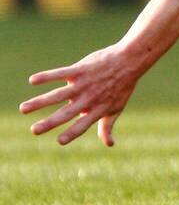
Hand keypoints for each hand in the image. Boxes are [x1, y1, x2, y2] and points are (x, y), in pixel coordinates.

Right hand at [21, 45, 141, 146]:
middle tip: (34, 130)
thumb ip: (107, 126)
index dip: (72, 133)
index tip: (60, 141)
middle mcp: (88, 99)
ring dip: (40, 102)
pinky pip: (61, 73)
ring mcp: (83, 84)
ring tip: (24, 108)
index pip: (82, 125)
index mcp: (96, 110)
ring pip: (58, 95)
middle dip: (50, 122)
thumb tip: (109, 144)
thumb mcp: (116, 108)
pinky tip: (32, 80)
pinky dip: (47, 76)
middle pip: (66, 113)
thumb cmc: (122, 86)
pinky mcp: (80, 70)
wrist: (129, 60)